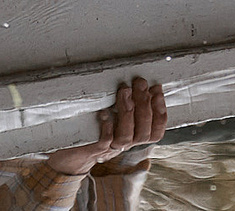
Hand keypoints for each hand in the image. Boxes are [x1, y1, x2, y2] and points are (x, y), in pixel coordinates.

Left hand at [44, 77, 167, 175]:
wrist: (74, 152)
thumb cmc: (98, 128)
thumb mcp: (117, 116)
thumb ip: (131, 104)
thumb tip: (142, 82)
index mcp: (135, 136)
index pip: (156, 131)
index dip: (160, 111)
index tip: (156, 89)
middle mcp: (126, 144)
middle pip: (144, 132)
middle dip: (144, 104)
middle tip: (140, 83)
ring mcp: (111, 148)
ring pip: (126, 137)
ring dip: (128, 112)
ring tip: (125, 91)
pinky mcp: (95, 148)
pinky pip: (105, 140)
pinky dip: (107, 125)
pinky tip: (105, 111)